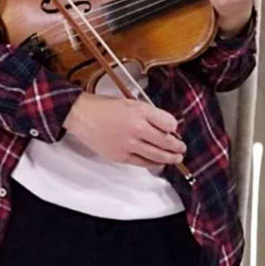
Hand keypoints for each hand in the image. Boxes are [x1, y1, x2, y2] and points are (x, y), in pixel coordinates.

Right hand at [62, 93, 186, 168]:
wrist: (82, 115)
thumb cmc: (104, 106)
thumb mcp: (129, 102)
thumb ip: (147, 113)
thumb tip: (163, 125)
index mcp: (139, 111)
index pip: (168, 122)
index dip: (174, 127)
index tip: (174, 129)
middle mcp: (136, 128)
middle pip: (166, 141)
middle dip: (177, 146)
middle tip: (182, 148)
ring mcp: (129, 144)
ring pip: (157, 155)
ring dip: (170, 158)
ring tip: (176, 158)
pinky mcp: (121, 156)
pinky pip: (142, 163)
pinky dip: (153, 164)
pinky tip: (158, 163)